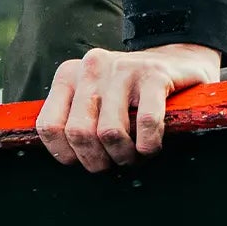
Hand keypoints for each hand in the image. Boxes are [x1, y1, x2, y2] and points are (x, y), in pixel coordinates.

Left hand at [36, 42, 218, 171]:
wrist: (177, 63)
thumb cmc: (130, 95)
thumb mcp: (93, 100)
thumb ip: (73, 121)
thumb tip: (65, 158)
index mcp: (68, 75)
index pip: (49, 126)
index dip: (66, 155)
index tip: (85, 159)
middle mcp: (91, 67)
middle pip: (79, 133)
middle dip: (97, 160)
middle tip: (114, 162)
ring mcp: (123, 68)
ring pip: (110, 132)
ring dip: (124, 156)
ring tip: (134, 155)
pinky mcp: (154, 74)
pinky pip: (146, 123)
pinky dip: (149, 145)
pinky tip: (151, 147)